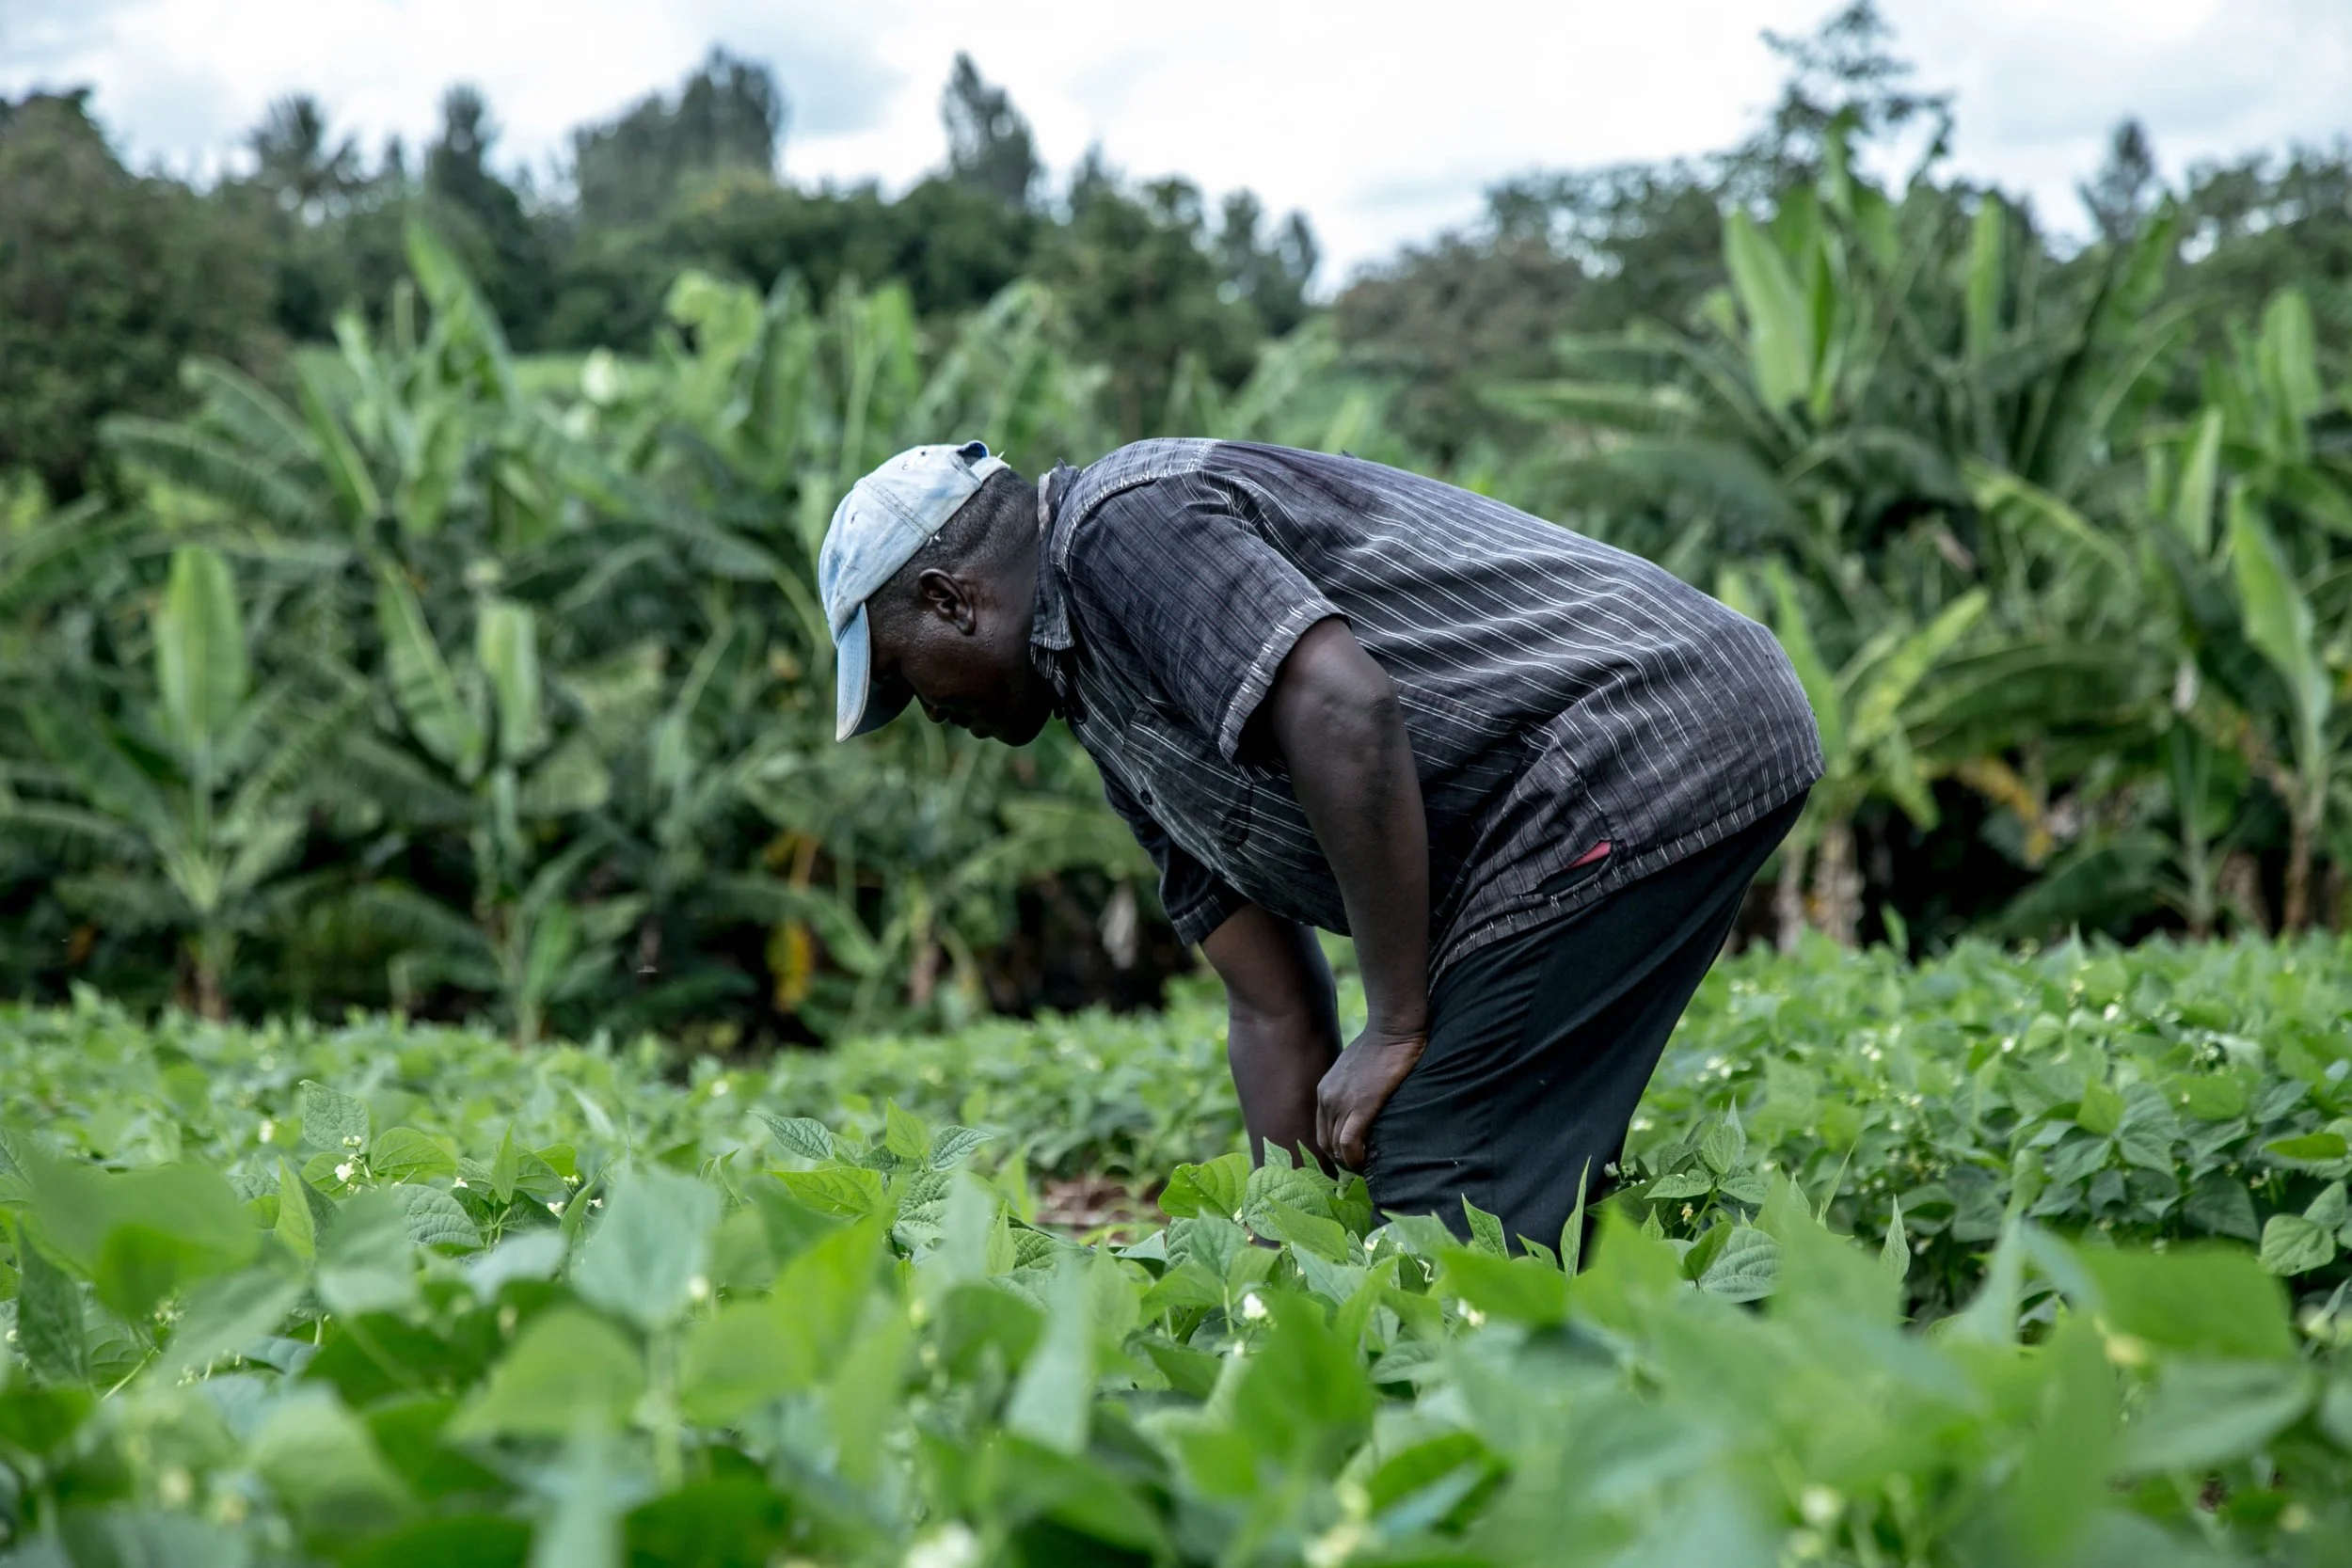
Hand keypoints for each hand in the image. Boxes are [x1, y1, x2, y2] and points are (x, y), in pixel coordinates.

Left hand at [1315, 1025, 1426, 1172]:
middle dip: (1342, 1160)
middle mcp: (1327, 1098)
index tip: (1353, 1158)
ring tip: (1367, 1169)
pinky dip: (1355, 1158)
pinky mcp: (1361, 1105)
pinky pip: (1349, 1143)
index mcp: (1325, 1090)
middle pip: (1326, 1143)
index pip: (1322, 1131)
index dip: (1336, 1150)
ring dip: (1350, 1162)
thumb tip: (1363, 1106)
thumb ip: (1352, 1089)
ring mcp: (1341, 1102)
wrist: (1392, 1029)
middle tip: (1361, 1169)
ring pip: (1336, 1146)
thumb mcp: (1356, 1069)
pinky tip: (1368, 1163)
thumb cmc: (1382, 1046)